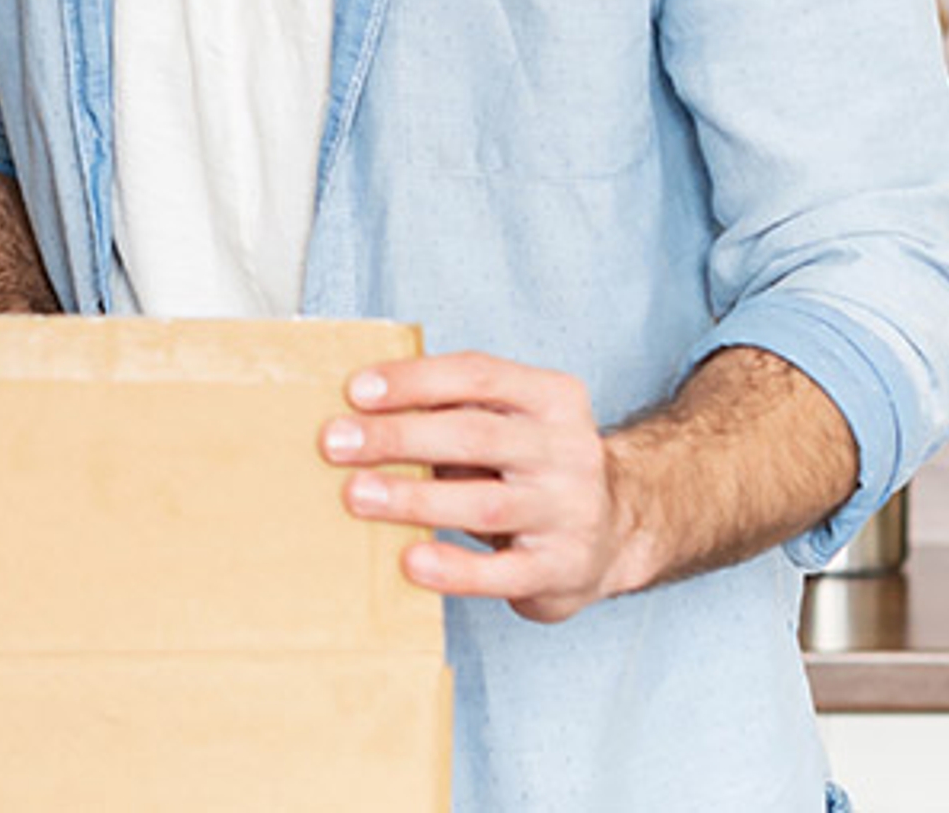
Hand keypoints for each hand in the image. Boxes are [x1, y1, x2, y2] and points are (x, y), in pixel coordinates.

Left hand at [321, 352, 643, 623]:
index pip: (479, 375)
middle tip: (335, 443)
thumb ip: (453, 415)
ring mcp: (569, 512)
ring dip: (415, 498)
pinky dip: (454, 569)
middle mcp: (569, 450)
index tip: (355, 390)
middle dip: (399, 436)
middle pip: (476, 434)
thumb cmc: (531, 470)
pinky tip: (411, 560)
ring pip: (486, 503)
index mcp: (553, 399)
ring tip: (356, 495)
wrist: (612, 535)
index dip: (415, 380)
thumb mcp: (509, 426)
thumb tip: (358, 414)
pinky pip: (502, 572)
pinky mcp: (561, 570)